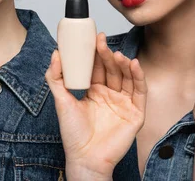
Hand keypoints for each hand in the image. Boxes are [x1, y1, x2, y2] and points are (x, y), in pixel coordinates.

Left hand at [45, 32, 146, 178]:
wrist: (85, 158)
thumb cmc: (73, 134)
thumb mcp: (60, 100)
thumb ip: (55, 77)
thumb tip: (55, 54)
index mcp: (94, 91)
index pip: (97, 67)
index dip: (95, 53)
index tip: (92, 37)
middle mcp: (110, 95)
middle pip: (112, 70)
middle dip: (107, 54)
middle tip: (101, 41)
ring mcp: (123, 103)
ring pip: (126, 77)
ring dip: (123, 64)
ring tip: (116, 54)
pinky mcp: (135, 113)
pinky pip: (139, 91)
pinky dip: (138, 77)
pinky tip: (133, 64)